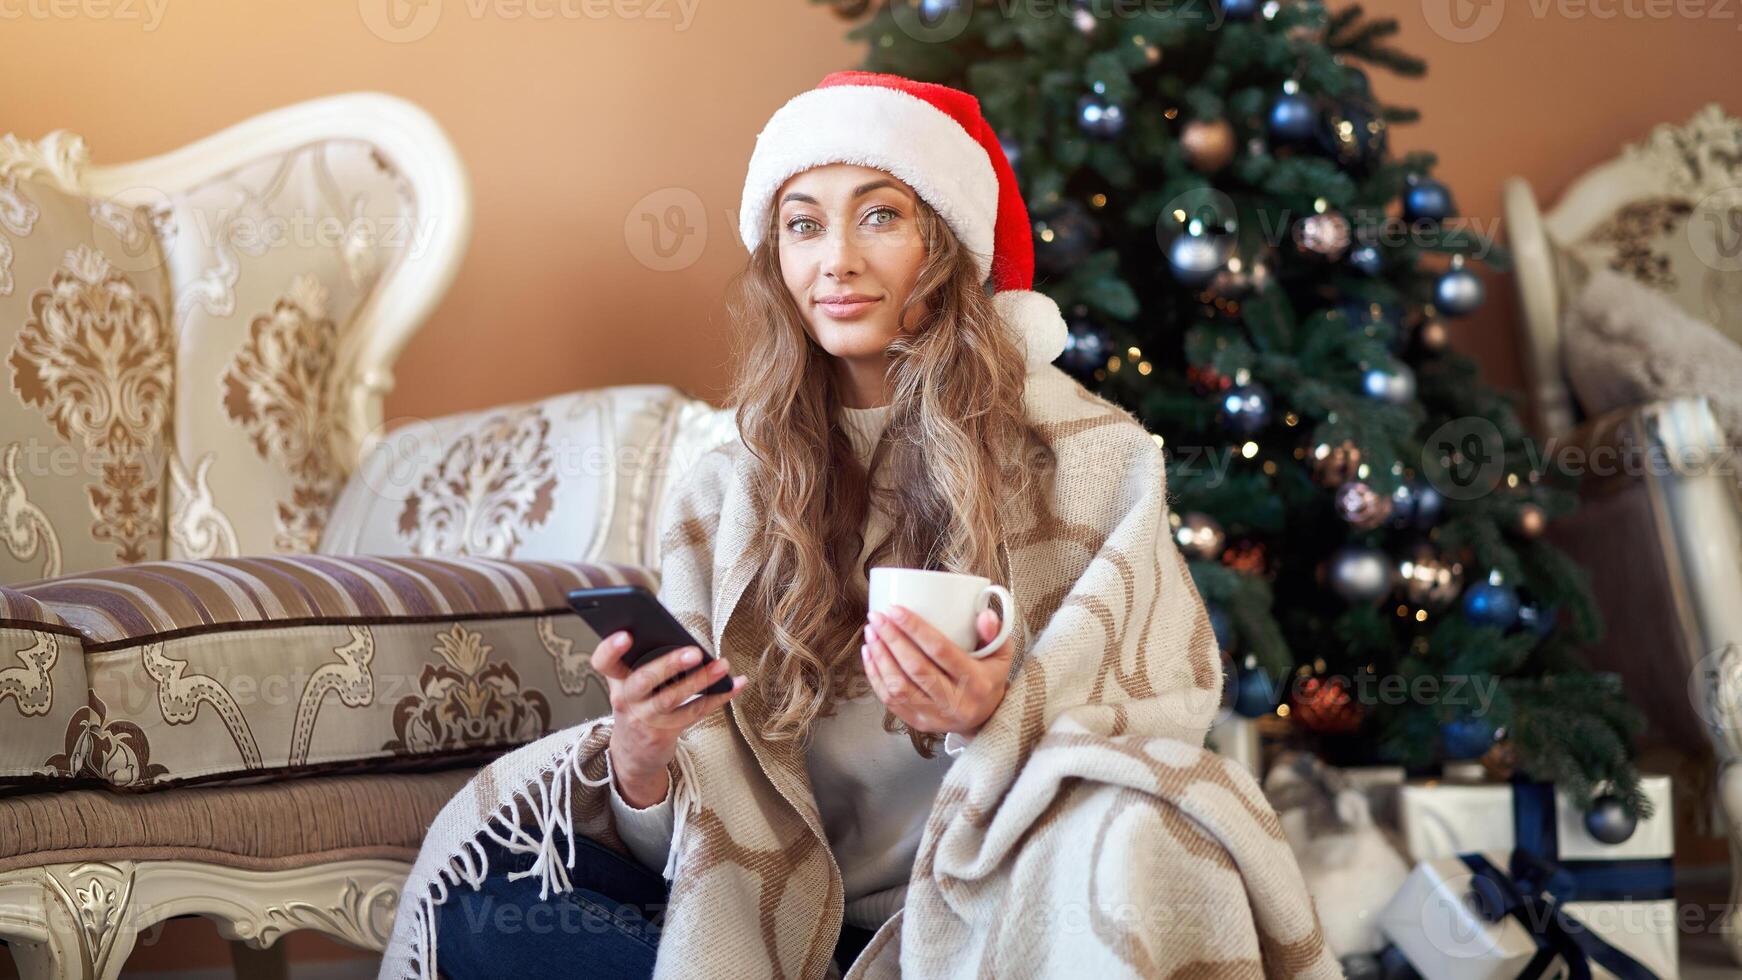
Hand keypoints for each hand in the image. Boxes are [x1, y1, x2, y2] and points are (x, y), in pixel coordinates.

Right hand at [591, 631, 745, 806]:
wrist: (633, 754)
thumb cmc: (639, 707)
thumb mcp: (630, 687)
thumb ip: (645, 664)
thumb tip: (683, 639)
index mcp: (617, 680)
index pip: (603, 662)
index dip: (610, 649)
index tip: (626, 635)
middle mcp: (627, 700)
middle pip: (644, 679)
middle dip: (670, 664)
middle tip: (694, 652)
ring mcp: (645, 718)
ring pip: (672, 698)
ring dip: (700, 680)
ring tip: (722, 665)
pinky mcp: (664, 733)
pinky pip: (693, 712)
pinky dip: (717, 698)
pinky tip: (735, 685)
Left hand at [861, 604, 1013, 737]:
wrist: (987, 719)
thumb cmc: (990, 678)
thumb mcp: (1001, 653)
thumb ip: (994, 631)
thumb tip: (984, 615)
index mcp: (977, 682)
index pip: (941, 650)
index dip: (915, 628)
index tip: (895, 609)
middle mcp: (956, 702)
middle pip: (915, 668)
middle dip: (892, 639)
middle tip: (877, 617)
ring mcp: (935, 716)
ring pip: (899, 687)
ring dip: (880, 658)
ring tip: (871, 634)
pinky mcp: (919, 723)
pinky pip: (891, 701)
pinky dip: (876, 676)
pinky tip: (870, 655)